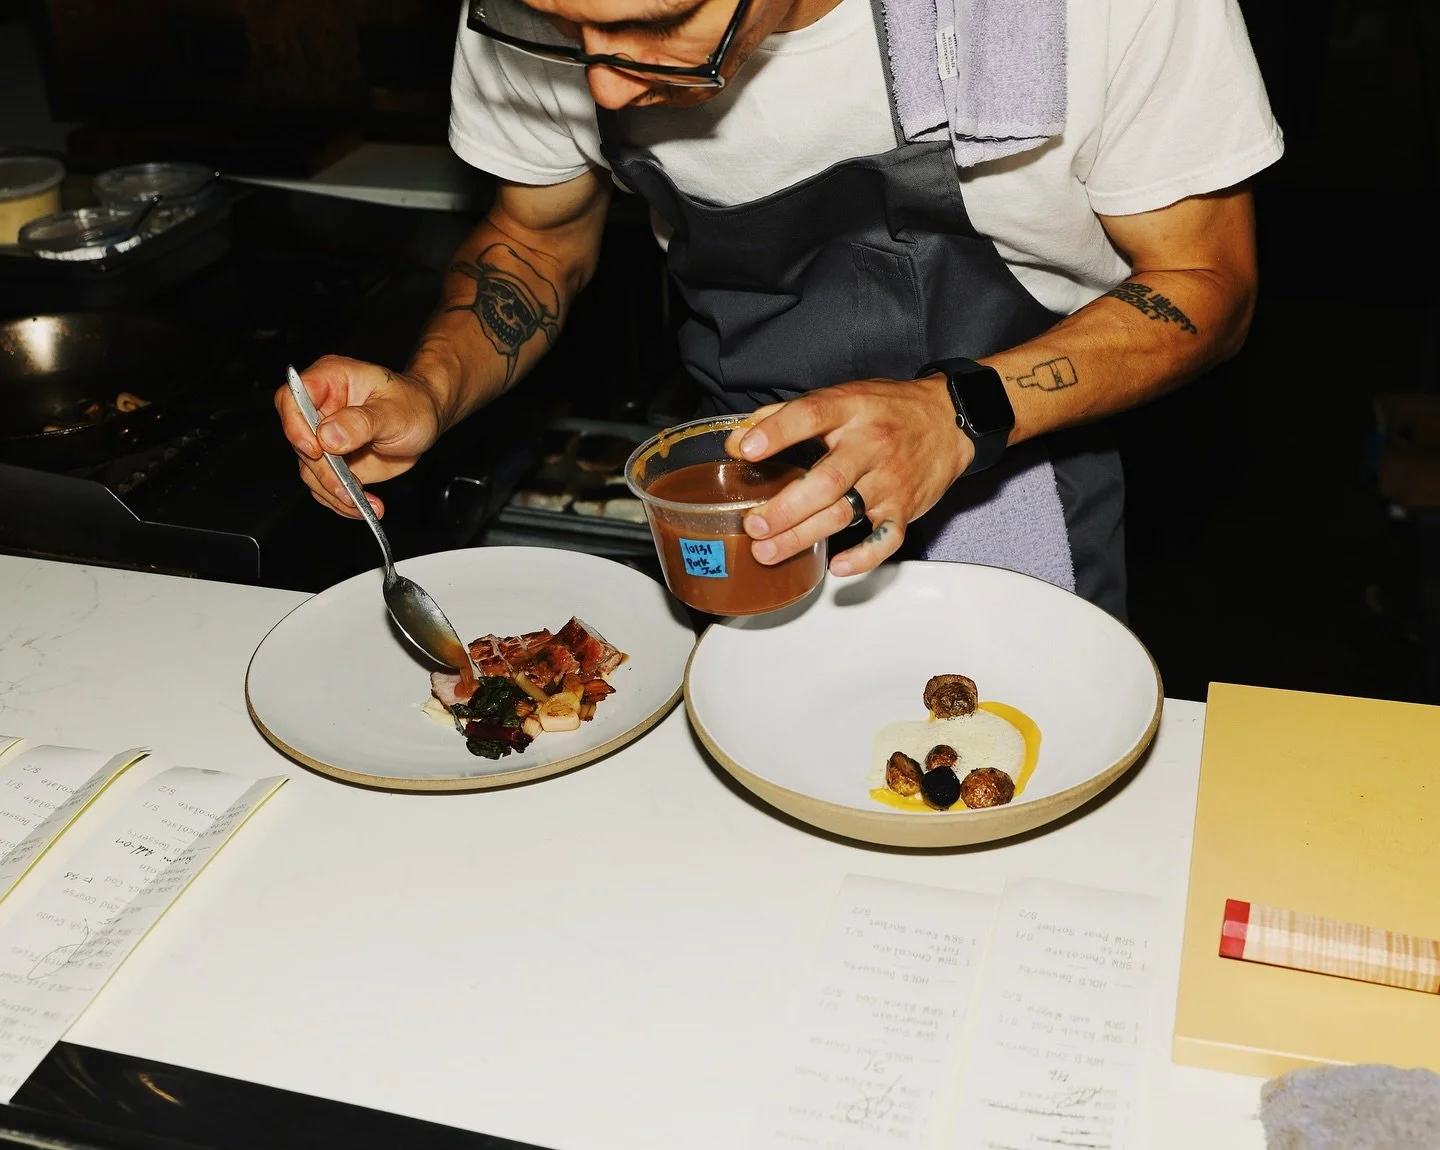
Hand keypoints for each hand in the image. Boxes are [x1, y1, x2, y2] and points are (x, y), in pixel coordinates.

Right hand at [274, 355, 444, 518]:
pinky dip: (340, 501)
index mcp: (330, 380)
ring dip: (333, 491)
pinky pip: (324, 486)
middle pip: (299, 442)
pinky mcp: (332, 461)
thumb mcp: (395, 411)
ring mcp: (323, 437)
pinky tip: (362, 505)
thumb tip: (329, 436)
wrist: (425, 422)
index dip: (296, 426)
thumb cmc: (413, 404)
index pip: (292, 398)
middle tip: (349, 487)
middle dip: (323, 470)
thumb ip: (362, 422)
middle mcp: (320, 408)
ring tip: (362, 501)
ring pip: (309, 470)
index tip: (316, 450)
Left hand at [722, 374, 971, 576]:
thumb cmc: (888, 410)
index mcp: (850, 410)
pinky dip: (864, 556)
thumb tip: (739, 437)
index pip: (811, 416)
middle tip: (754, 524)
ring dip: (804, 535)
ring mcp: (889, 479)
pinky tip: (837, 566)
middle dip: (786, 507)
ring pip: (845, 513)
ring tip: (768, 551)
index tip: (746, 449)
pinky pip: (886, 538)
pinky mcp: (906, 507)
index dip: (777, 432)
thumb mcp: (841, 397)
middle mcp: (869, 445)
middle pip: (826, 480)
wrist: (950, 420)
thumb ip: (786, 415)